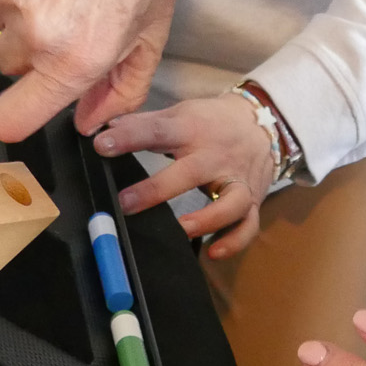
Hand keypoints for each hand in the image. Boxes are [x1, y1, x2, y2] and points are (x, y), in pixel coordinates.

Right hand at [0, 0, 176, 142]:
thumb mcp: (149, 40)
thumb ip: (120, 91)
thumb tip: (87, 124)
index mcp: (71, 63)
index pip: (9, 119)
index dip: (13, 113)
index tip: (23, 98)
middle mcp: (32, 33)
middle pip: (5, 60)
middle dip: (28, 43)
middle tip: (60, 10)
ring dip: (14, 0)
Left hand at [94, 92, 275, 255]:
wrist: (264, 122)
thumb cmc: (210, 122)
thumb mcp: (180, 113)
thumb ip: (143, 123)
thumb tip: (102, 128)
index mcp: (192, 129)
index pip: (157, 131)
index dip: (129, 137)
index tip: (102, 145)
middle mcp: (216, 156)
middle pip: (190, 172)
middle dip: (157, 189)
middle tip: (125, 203)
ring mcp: (237, 180)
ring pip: (229, 202)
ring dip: (205, 219)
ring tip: (179, 231)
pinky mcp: (252, 200)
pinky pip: (248, 225)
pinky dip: (233, 241)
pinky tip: (212, 252)